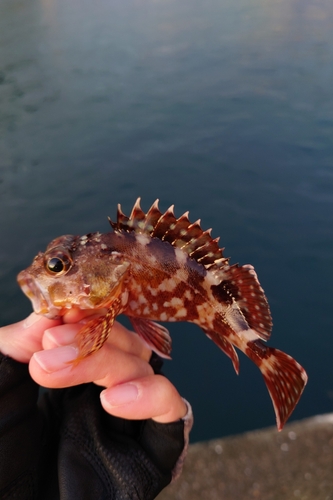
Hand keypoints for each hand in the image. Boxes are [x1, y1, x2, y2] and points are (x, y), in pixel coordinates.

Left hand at [0, 311, 186, 422]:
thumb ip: (18, 342)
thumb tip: (52, 310)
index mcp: (69, 372)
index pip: (98, 323)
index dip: (85, 312)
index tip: (57, 314)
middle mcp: (102, 390)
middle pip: (122, 340)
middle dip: (89, 338)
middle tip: (48, 349)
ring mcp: (127, 418)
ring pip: (147, 366)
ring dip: (110, 360)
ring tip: (55, 371)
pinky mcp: (149, 451)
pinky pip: (172, 411)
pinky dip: (151, 394)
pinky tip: (113, 399)